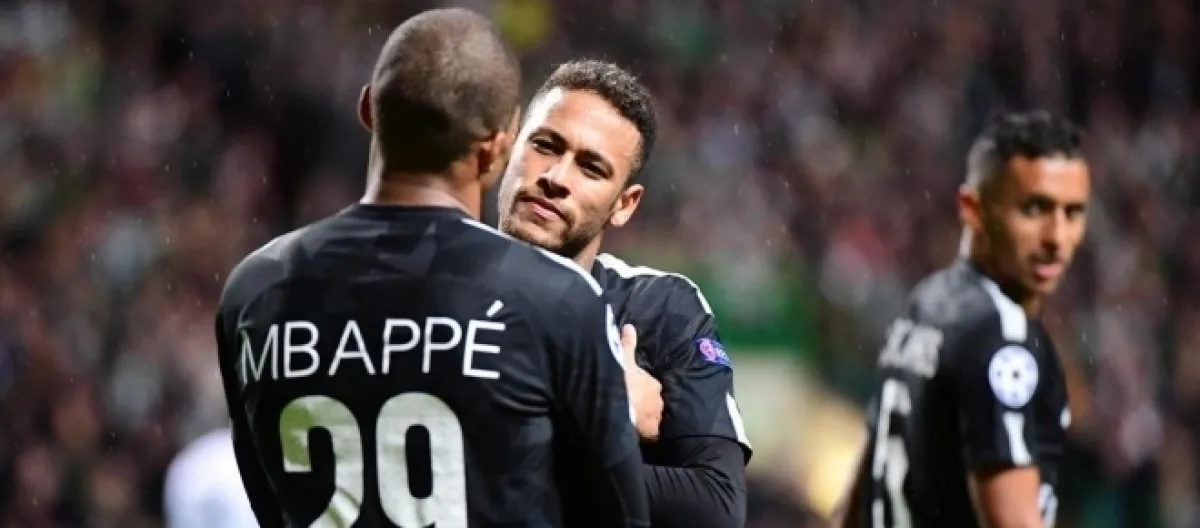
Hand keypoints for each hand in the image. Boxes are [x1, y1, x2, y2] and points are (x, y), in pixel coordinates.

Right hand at [621, 324, 662, 441]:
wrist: (621, 405)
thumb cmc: (622, 382)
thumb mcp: (622, 360)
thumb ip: (626, 345)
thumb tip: (630, 327)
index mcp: (652, 384)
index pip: (652, 387)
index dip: (645, 391)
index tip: (638, 394)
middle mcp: (658, 400)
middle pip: (655, 404)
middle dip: (648, 406)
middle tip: (636, 409)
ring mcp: (655, 417)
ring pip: (653, 419)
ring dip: (648, 421)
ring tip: (637, 426)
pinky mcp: (650, 432)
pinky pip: (651, 435)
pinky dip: (647, 436)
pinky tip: (642, 439)